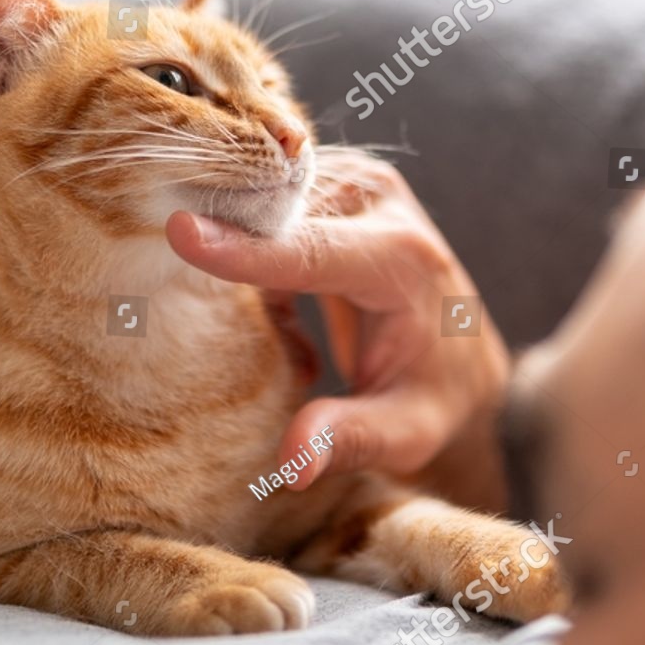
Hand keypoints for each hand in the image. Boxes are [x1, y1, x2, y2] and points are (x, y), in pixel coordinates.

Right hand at [166, 149, 507, 490]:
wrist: (465, 360)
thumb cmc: (434, 401)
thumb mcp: (403, 434)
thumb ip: (348, 440)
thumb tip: (294, 463)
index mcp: (401, 260)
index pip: (307, 251)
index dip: (243, 248)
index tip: (178, 232)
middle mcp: (379, 203)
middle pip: (272, 213)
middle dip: (237, 259)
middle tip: (270, 335)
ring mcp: (354, 183)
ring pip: (261, 206)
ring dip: (252, 270)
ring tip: (297, 338)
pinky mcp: (332, 181)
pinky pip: (265, 211)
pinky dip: (259, 266)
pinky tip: (294, 320)